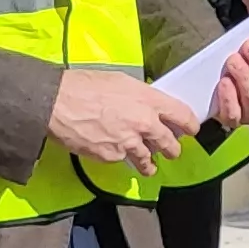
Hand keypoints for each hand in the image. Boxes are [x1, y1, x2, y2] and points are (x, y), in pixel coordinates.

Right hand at [51, 68, 187, 172]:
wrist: (57, 103)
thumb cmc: (85, 85)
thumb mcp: (120, 81)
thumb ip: (140, 96)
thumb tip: (147, 105)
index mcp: (149, 100)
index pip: (183, 115)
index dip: (190, 125)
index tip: (191, 130)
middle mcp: (145, 124)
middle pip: (171, 144)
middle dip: (172, 149)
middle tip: (171, 150)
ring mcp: (129, 143)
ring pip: (149, 160)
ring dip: (150, 163)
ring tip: (150, 166)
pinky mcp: (112, 157)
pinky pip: (123, 161)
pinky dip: (122, 159)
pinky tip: (117, 154)